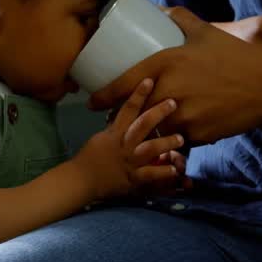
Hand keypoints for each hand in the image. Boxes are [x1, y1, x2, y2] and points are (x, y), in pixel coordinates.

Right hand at [73, 79, 186, 199]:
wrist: (80, 181)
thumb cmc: (89, 158)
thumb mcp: (101, 138)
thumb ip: (115, 127)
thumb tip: (124, 114)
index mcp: (115, 132)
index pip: (127, 109)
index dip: (138, 94)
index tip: (149, 80)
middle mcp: (124, 144)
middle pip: (142, 124)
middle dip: (158, 112)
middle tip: (173, 102)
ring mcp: (129, 161)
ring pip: (150, 148)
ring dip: (166, 142)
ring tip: (181, 139)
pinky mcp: (133, 178)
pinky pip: (150, 174)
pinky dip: (163, 172)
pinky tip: (175, 169)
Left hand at [89, 8, 261, 143]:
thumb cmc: (238, 58)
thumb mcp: (207, 33)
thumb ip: (182, 20)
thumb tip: (163, 11)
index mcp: (168, 63)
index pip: (125, 84)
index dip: (104, 96)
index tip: (92, 102)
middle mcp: (171, 91)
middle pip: (135, 111)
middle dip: (124, 117)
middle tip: (116, 117)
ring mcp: (183, 116)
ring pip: (152, 129)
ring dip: (146, 131)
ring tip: (139, 130)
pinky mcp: (197, 135)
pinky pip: (175, 141)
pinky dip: (171, 140)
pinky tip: (169, 139)